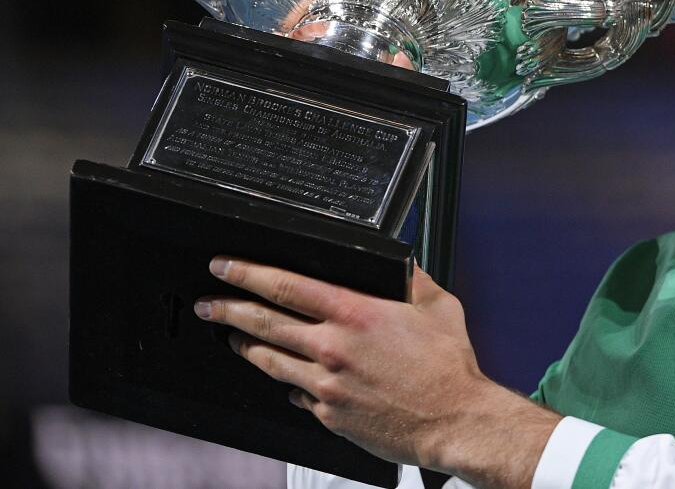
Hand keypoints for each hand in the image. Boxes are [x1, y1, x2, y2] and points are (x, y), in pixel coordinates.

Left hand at [195, 257, 559, 484]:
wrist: (453, 421)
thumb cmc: (448, 368)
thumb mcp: (438, 306)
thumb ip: (414, 279)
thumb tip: (402, 264)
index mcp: (355, 314)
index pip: (285, 286)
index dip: (247, 273)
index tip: (225, 266)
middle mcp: (333, 348)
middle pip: (263, 323)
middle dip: (228, 308)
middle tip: (208, 302)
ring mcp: (326, 385)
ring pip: (270, 361)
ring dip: (244, 346)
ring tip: (230, 337)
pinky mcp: (329, 415)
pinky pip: (296, 394)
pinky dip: (288, 382)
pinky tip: (285, 378)